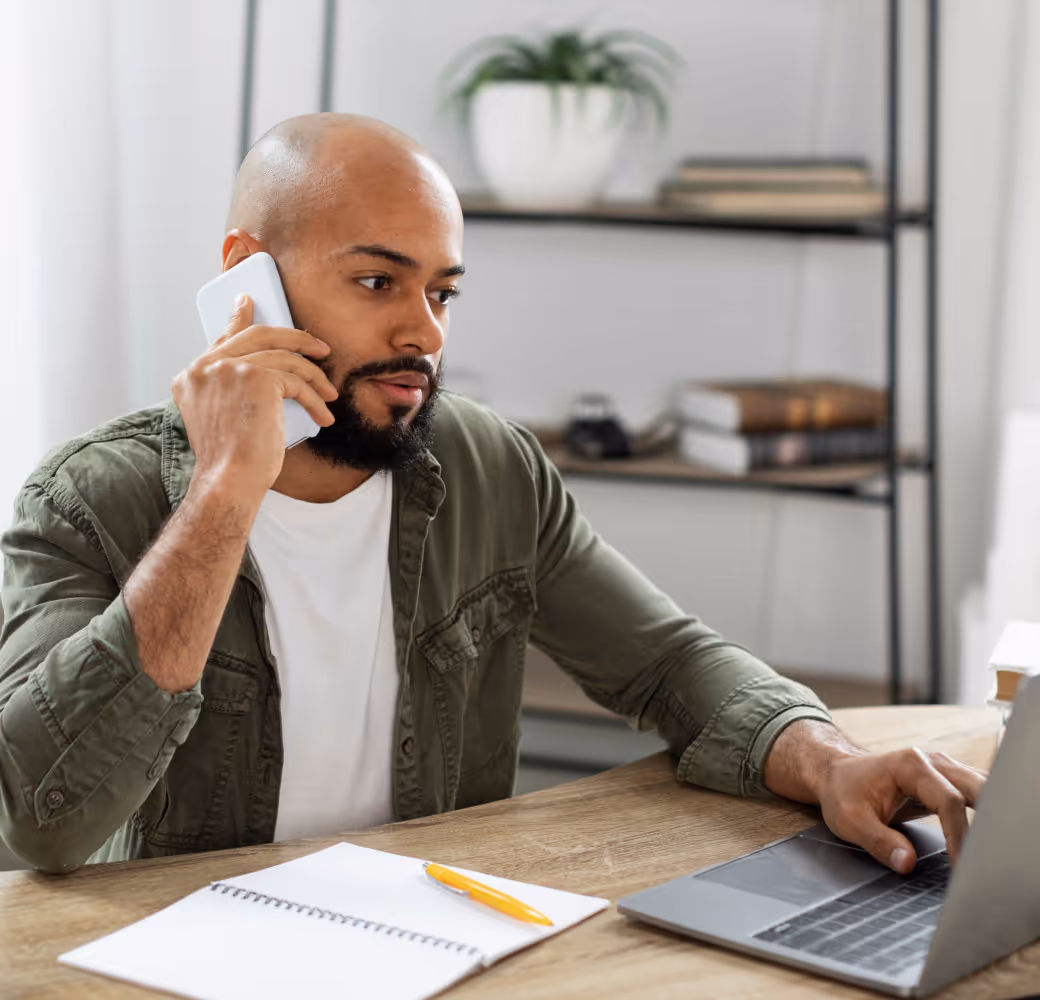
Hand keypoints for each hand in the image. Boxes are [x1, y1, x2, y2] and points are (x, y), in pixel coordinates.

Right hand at [171, 295, 337, 498]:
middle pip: (256, 335)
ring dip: (313, 376)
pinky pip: (295, 379)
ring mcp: (228, 368)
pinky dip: (314, 397)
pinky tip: (323, 413)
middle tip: (317, 346)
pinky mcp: (255, 376)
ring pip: (284, 357)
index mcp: (191, 377)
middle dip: (293, 337)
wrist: (229, 480)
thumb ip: (232, 390)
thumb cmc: (230, 461)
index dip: (239, 320)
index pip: (222, 339)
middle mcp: (205, 368)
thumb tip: (270, 375)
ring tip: (329, 393)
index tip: (250, 304)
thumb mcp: (223, 419)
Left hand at [764, 720, 987, 873]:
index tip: (960, 865)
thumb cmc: (843, 792)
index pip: (949, 801)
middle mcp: (933, 762)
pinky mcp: (947, 780)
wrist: (837, 773)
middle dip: (989, 822)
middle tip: (985, 859)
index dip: (958, 836)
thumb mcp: (849, 821)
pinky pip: (977, 794)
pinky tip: (985, 838)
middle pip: (978, 788)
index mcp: (910, 766)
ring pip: (984, 788)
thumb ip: (879, 842)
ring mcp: (943, 768)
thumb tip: (906, 863)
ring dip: (991, 816)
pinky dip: (986, 813)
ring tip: (988, 851)